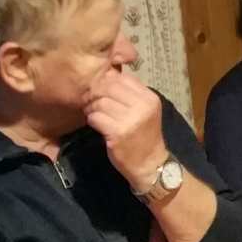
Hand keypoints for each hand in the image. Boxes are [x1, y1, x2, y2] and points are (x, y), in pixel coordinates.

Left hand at [84, 69, 167, 189]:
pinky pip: (96, 118)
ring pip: (100, 102)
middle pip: (109, 88)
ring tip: (93, 114)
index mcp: (150, 98)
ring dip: (92, 108)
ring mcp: (131, 120)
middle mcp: (142, 106)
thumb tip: (107, 76)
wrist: (150, 165)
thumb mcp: (145, 111)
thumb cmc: (145, 137)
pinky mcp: (118, 133)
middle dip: (96, 93)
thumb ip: (131, 95)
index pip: (123, 78)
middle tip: (91, 101)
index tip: (101, 91)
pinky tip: (96, 125)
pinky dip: (92, 120)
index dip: (108, 82)